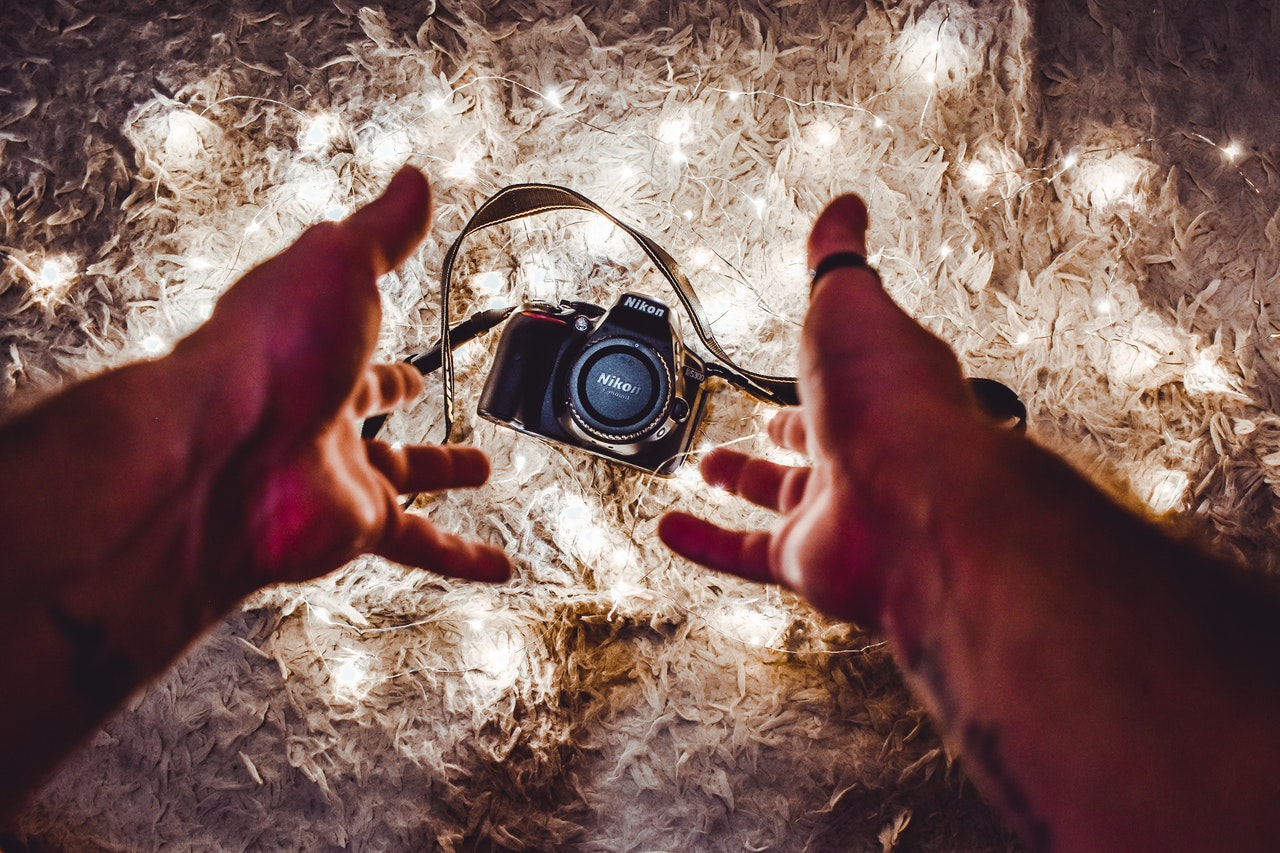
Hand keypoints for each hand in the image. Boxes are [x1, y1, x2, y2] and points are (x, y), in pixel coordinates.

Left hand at [180, 165, 511, 592]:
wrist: (223, 455)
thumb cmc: (265, 352)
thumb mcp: (338, 263)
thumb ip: (382, 229)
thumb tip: (412, 181)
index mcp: (308, 344)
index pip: (346, 334)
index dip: (373, 330)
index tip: (394, 331)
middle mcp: (316, 408)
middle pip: (366, 405)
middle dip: (397, 398)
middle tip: (422, 395)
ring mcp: (334, 469)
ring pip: (399, 476)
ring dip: (441, 475)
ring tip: (480, 472)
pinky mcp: (353, 524)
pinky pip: (419, 543)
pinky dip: (462, 557)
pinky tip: (496, 565)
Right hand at [658, 195, 987, 627]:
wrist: (914, 507)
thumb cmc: (894, 405)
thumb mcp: (852, 302)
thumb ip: (838, 259)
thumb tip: (846, 208)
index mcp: (880, 388)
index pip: (848, 371)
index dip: (822, 362)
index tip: (799, 354)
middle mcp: (865, 451)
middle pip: (818, 441)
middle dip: (787, 430)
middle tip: (758, 421)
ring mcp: (838, 510)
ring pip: (781, 497)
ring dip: (741, 482)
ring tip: (707, 465)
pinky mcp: (807, 560)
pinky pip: (746, 554)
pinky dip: (704, 543)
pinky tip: (673, 528)